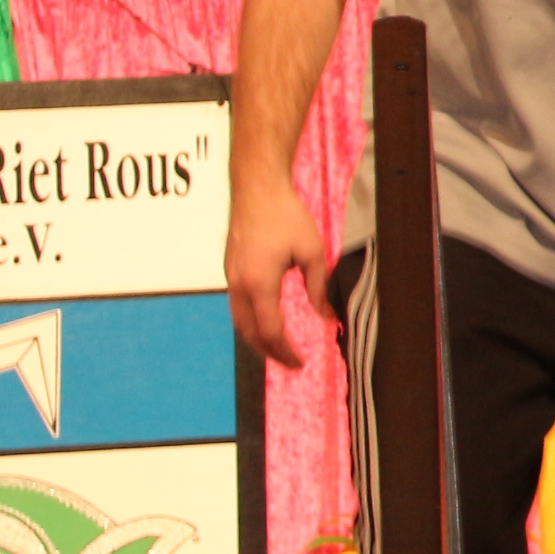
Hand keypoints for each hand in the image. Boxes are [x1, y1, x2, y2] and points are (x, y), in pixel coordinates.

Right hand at [222, 178, 325, 371]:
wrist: (257, 190)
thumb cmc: (286, 217)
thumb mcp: (311, 252)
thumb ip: (317, 287)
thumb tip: (324, 316)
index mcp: (259, 284)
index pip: (270, 332)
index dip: (284, 352)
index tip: (299, 363)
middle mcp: (239, 286)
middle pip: (249, 333)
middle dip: (269, 352)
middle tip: (289, 362)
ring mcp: (230, 278)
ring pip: (239, 321)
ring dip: (257, 339)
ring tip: (278, 348)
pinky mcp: (230, 270)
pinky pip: (237, 306)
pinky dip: (250, 321)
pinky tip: (266, 321)